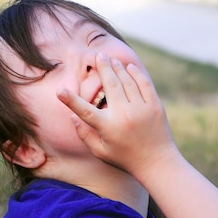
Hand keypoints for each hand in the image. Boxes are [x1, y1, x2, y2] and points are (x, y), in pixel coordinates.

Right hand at [57, 53, 178, 175]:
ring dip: (118, 68)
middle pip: (110, 85)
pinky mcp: (155, 106)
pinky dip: (136, 74)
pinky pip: (144, 84)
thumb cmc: (125, 159)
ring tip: (111, 60)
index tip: (60, 91)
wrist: (157, 163)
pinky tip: (130, 67)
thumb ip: (85, 135)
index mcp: (108, 128)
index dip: (71, 101)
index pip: (85, 111)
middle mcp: (124, 116)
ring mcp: (141, 109)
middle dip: (102, 67)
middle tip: (97, 55)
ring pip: (127, 81)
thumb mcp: (101, 152)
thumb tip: (72, 117)